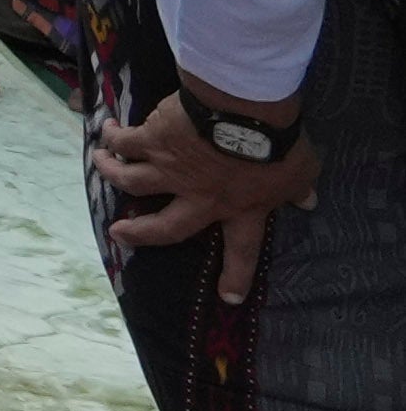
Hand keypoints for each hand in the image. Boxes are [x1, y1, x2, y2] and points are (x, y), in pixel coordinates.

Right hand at [94, 102, 316, 275]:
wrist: (242, 113)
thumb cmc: (277, 146)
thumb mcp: (300, 171)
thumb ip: (298, 189)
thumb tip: (309, 201)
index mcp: (239, 209)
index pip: (242, 251)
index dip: (237, 276)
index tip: (229, 297)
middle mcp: (199, 197)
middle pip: (164, 225)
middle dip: (140, 233)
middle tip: (119, 233)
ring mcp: (171, 170)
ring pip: (132, 180)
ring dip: (113, 173)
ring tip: (101, 165)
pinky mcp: (153, 141)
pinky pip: (126, 142)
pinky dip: (113, 136)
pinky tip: (106, 130)